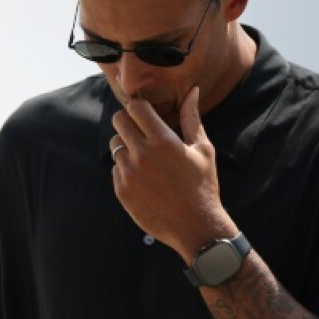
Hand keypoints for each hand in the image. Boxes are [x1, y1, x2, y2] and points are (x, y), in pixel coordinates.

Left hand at [110, 87, 235, 261]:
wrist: (196, 227)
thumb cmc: (203, 186)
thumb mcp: (203, 149)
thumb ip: (192, 117)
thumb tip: (191, 91)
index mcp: (163, 141)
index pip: (135, 107)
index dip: (139, 108)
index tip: (146, 115)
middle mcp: (142, 155)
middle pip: (118, 121)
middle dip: (129, 122)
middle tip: (142, 132)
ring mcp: (129, 174)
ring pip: (114, 145)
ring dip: (126, 145)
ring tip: (145, 157)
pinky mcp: (122, 191)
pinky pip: (116, 168)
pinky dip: (126, 169)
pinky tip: (144, 178)